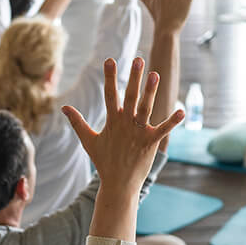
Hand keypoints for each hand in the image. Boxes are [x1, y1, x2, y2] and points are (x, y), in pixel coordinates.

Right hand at [63, 58, 183, 196]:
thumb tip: (64, 107)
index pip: (109, 94)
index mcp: (112, 121)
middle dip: (134, 78)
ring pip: (145, 108)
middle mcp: (125, 124)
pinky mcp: (151, 143)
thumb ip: (77, 122)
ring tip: (155, 74)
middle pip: (129, 97)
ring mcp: (138, 133)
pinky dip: (172, 122)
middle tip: (138, 60)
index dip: (109, 77)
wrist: (118, 185)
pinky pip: (163, 130)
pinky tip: (182, 111)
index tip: (109, 60)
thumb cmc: (103, 162)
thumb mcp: (88, 140)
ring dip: (150, 92)